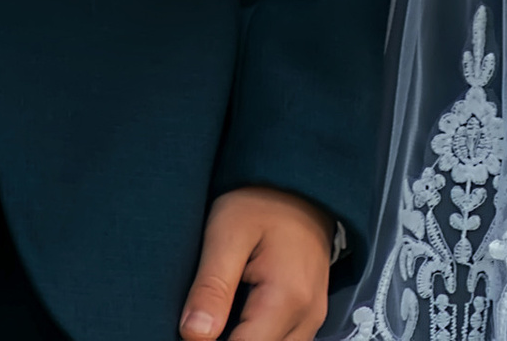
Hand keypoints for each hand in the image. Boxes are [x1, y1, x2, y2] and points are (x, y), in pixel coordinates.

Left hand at [180, 187, 334, 340]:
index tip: (194, 328)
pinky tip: (235, 320)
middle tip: (204, 316)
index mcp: (287, 298)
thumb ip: (211, 286)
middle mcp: (308, 316)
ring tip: (219, 315)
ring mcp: (312, 318)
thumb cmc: (262, 200)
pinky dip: (258, 336)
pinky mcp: (309, 316)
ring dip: (244, 339)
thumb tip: (194, 336)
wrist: (299, 182)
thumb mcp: (227, 231)